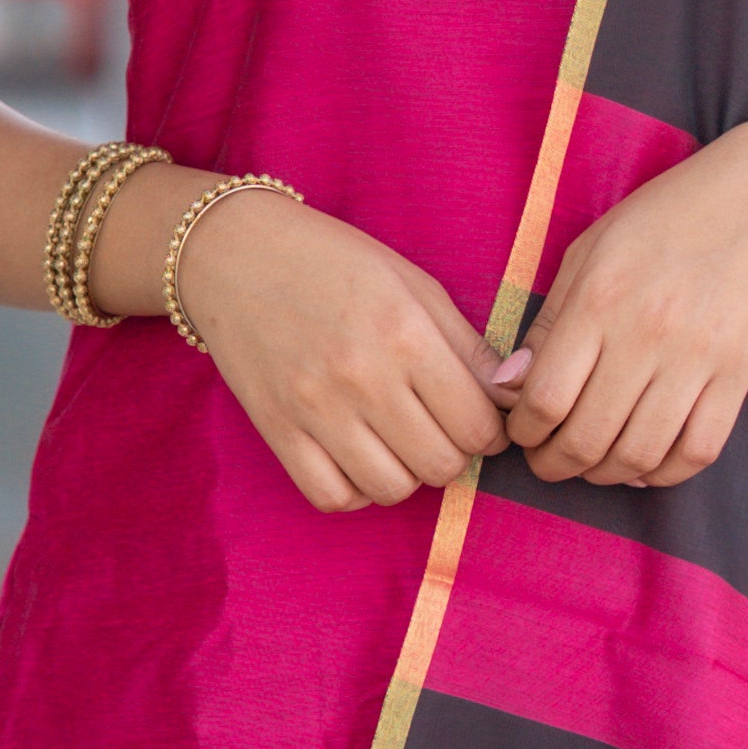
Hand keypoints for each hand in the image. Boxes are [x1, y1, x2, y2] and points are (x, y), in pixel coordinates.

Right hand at [171, 188, 516, 512]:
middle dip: (451, 454)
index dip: (489, 431)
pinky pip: (332, 497)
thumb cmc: (334, 262)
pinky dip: (354, 489)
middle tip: (438, 429)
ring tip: (398, 442)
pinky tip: (357, 457)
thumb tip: (512, 399)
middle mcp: (363, 376)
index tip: (475, 420)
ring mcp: (315, 408)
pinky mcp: (276, 429)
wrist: (235, 252)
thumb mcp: (413, 285)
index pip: (477, 426)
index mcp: (406, 334)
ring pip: (391, 489)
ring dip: (405, 474)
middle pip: (441, 466)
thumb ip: (467, 347)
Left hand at [501, 118, 747, 489]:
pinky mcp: (738, 373)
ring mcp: (697, 358)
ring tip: (591, 465)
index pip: (544, 398)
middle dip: (554, 465)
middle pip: (587, 438)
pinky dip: (665, 473)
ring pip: (640, 455)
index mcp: (599, 300)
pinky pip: (698, 450)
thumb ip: (549, 321)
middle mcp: (646, 334)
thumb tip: (508, 386)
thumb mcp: (589, 251)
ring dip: (605, 475)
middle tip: (548, 462)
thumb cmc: (664, 218)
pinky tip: (645, 463)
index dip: (523, 432)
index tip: (521, 432)